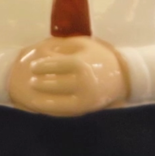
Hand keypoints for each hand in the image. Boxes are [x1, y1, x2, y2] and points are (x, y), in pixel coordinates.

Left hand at [7, 36, 128, 116]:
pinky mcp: (86, 108)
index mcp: (80, 64)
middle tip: (30, 81)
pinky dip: (52, 109)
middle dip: (39, 84)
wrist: (123, 76)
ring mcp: (85, 98)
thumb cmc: (98, 56)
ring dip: (42, 100)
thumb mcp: (82, 44)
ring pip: (57, 102)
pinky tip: (42, 105)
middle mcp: (82, 82)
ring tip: (32, 96)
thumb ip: (62, 46)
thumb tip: (41, 52)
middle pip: (54, 85)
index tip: (33, 67)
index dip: (41, 67)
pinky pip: (65, 111)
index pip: (55, 66)